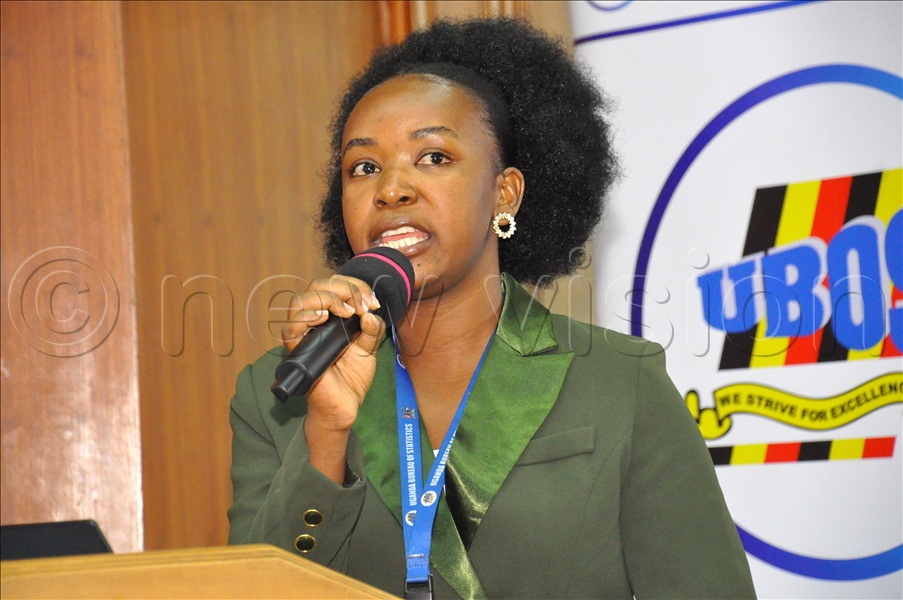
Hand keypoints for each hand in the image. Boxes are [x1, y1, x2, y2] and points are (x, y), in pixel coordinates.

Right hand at [282, 275, 384, 431]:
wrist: (345, 406)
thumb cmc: (351, 377)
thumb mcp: (369, 348)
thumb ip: (373, 329)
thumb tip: (370, 314)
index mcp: (330, 317)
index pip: (332, 286)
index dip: (354, 286)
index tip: (372, 302)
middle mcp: (313, 323)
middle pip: (315, 287)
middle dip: (343, 288)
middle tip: (362, 305)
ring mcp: (303, 336)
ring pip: (299, 302)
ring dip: (326, 298)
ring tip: (347, 312)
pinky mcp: (298, 352)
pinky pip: (289, 330)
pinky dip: (305, 318)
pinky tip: (324, 318)